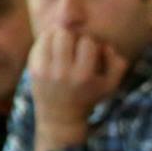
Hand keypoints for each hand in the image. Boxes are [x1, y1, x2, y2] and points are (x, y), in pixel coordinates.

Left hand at [30, 27, 128, 150]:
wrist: (60, 116)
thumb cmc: (88, 96)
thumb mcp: (110, 85)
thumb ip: (118, 64)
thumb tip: (105, 45)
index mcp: (83, 76)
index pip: (87, 42)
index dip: (90, 43)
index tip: (90, 53)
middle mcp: (63, 73)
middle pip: (65, 34)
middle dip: (72, 36)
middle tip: (74, 45)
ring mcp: (45, 71)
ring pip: (50, 35)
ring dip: (58, 36)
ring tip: (63, 44)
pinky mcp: (33, 69)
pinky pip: (39, 43)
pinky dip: (47, 41)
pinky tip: (53, 49)